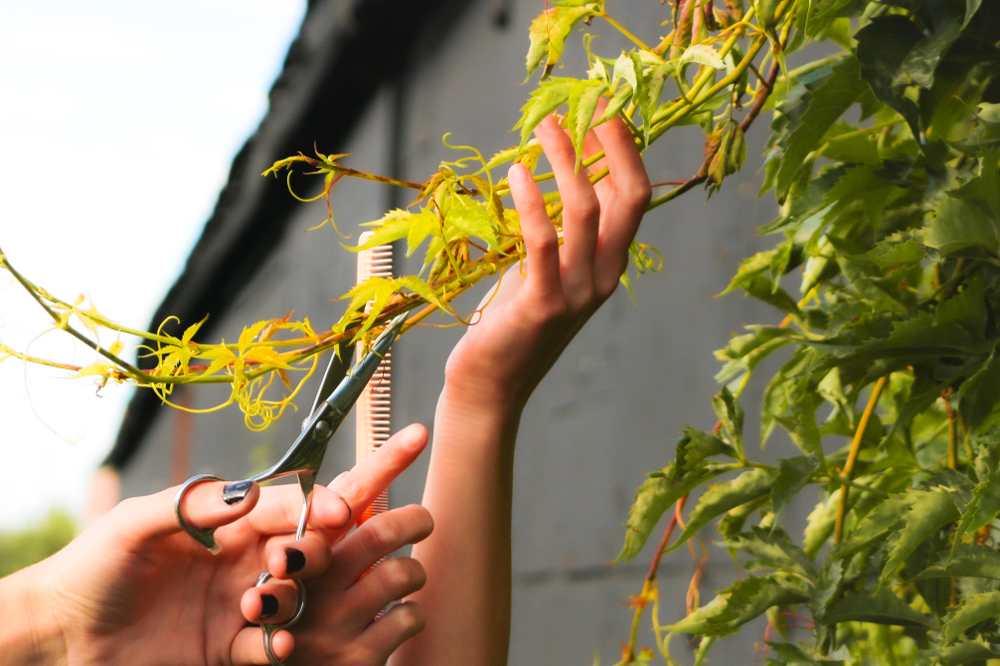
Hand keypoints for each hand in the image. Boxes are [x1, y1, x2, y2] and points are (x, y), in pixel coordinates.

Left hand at [4, 423, 427, 665]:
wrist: (60, 636)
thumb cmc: (95, 566)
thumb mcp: (139, 524)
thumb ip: (195, 503)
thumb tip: (255, 491)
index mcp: (231, 522)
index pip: (294, 504)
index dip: (322, 504)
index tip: (342, 509)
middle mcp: (246, 560)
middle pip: (311, 548)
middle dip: (331, 548)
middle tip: (322, 555)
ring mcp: (242, 605)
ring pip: (300, 598)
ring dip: (294, 598)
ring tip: (260, 603)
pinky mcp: (232, 649)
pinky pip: (273, 645)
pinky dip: (279, 643)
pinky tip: (272, 642)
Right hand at [248, 427, 433, 665]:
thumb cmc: (285, 611)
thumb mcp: (288, 568)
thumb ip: (321, 528)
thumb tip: (355, 485)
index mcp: (296, 543)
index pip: (345, 491)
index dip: (386, 460)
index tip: (418, 435)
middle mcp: (311, 579)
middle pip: (380, 532)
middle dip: (414, 520)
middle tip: (422, 521)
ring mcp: (332, 621)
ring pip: (402, 573)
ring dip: (413, 571)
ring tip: (404, 577)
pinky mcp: (353, 658)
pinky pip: (409, 618)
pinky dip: (411, 614)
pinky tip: (394, 618)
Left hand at [444, 106, 651, 411]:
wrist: (491, 385)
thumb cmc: (512, 322)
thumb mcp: (547, 270)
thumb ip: (564, 233)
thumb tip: (565, 176)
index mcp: (609, 265)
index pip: (634, 197)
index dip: (624, 150)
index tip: (604, 109)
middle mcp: (604, 277)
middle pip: (628, 198)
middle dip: (611, 144)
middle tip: (586, 104)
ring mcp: (578, 292)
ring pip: (586, 211)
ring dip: (567, 161)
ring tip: (545, 128)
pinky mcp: (544, 304)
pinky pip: (545, 242)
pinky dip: (533, 202)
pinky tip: (518, 173)